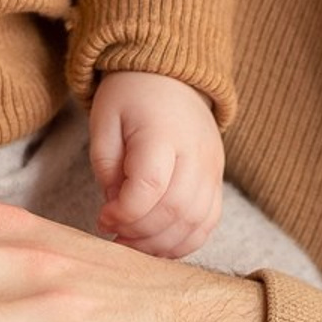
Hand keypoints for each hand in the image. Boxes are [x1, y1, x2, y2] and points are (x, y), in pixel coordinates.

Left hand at [88, 71, 223, 257]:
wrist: (169, 77)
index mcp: (162, 132)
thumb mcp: (104, 120)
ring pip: (195, 222)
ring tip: (133, 243)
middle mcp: (195, 152)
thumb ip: (106, 165)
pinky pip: (209, 222)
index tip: (103, 218)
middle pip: (175, 209)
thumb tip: (115, 208)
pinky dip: (185, 241)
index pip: (150, 185)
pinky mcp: (217, 179)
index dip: (125, 212)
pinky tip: (158, 243)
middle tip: (115, 235)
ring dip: (161, 244)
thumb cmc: (130, 97)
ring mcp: (212, 167)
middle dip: (140, 233)